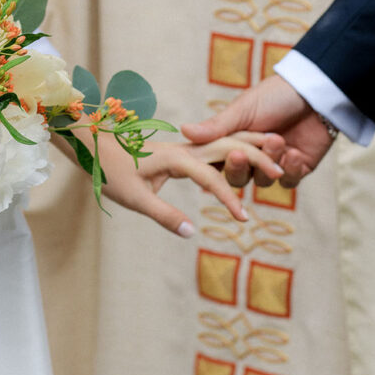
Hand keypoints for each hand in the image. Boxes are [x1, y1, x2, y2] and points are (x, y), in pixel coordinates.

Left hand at [95, 131, 285, 236]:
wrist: (92, 143)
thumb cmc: (110, 171)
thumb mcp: (134, 198)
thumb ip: (164, 214)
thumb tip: (190, 232)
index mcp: (177, 158)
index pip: (212, 178)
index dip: (229, 199)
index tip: (244, 220)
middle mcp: (186, 148)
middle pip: (230, 148)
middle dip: (257, 158)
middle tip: (283, 172)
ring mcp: (185, 147)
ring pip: (226, 142)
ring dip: (251, 149)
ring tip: (276, 158)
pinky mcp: (182, 150)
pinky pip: (216, 148)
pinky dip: (237, 150)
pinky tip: (246, 161)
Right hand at [182, 75, 334, 187]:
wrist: (314, 92)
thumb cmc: (275, 95)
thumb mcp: (243, 109)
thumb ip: (216, 126)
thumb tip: (183, 130)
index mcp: (234, 140)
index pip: (219, 162)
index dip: (220, 165)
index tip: (226, 155)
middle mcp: (252, 155)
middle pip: (238, 177)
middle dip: (240, 167)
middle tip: (242, 154)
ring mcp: (274, 164)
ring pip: (263, 182)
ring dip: (268, 164)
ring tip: (279, 141)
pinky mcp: (297, 168)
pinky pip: (288, 181)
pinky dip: (289, 170)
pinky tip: (294, 153)